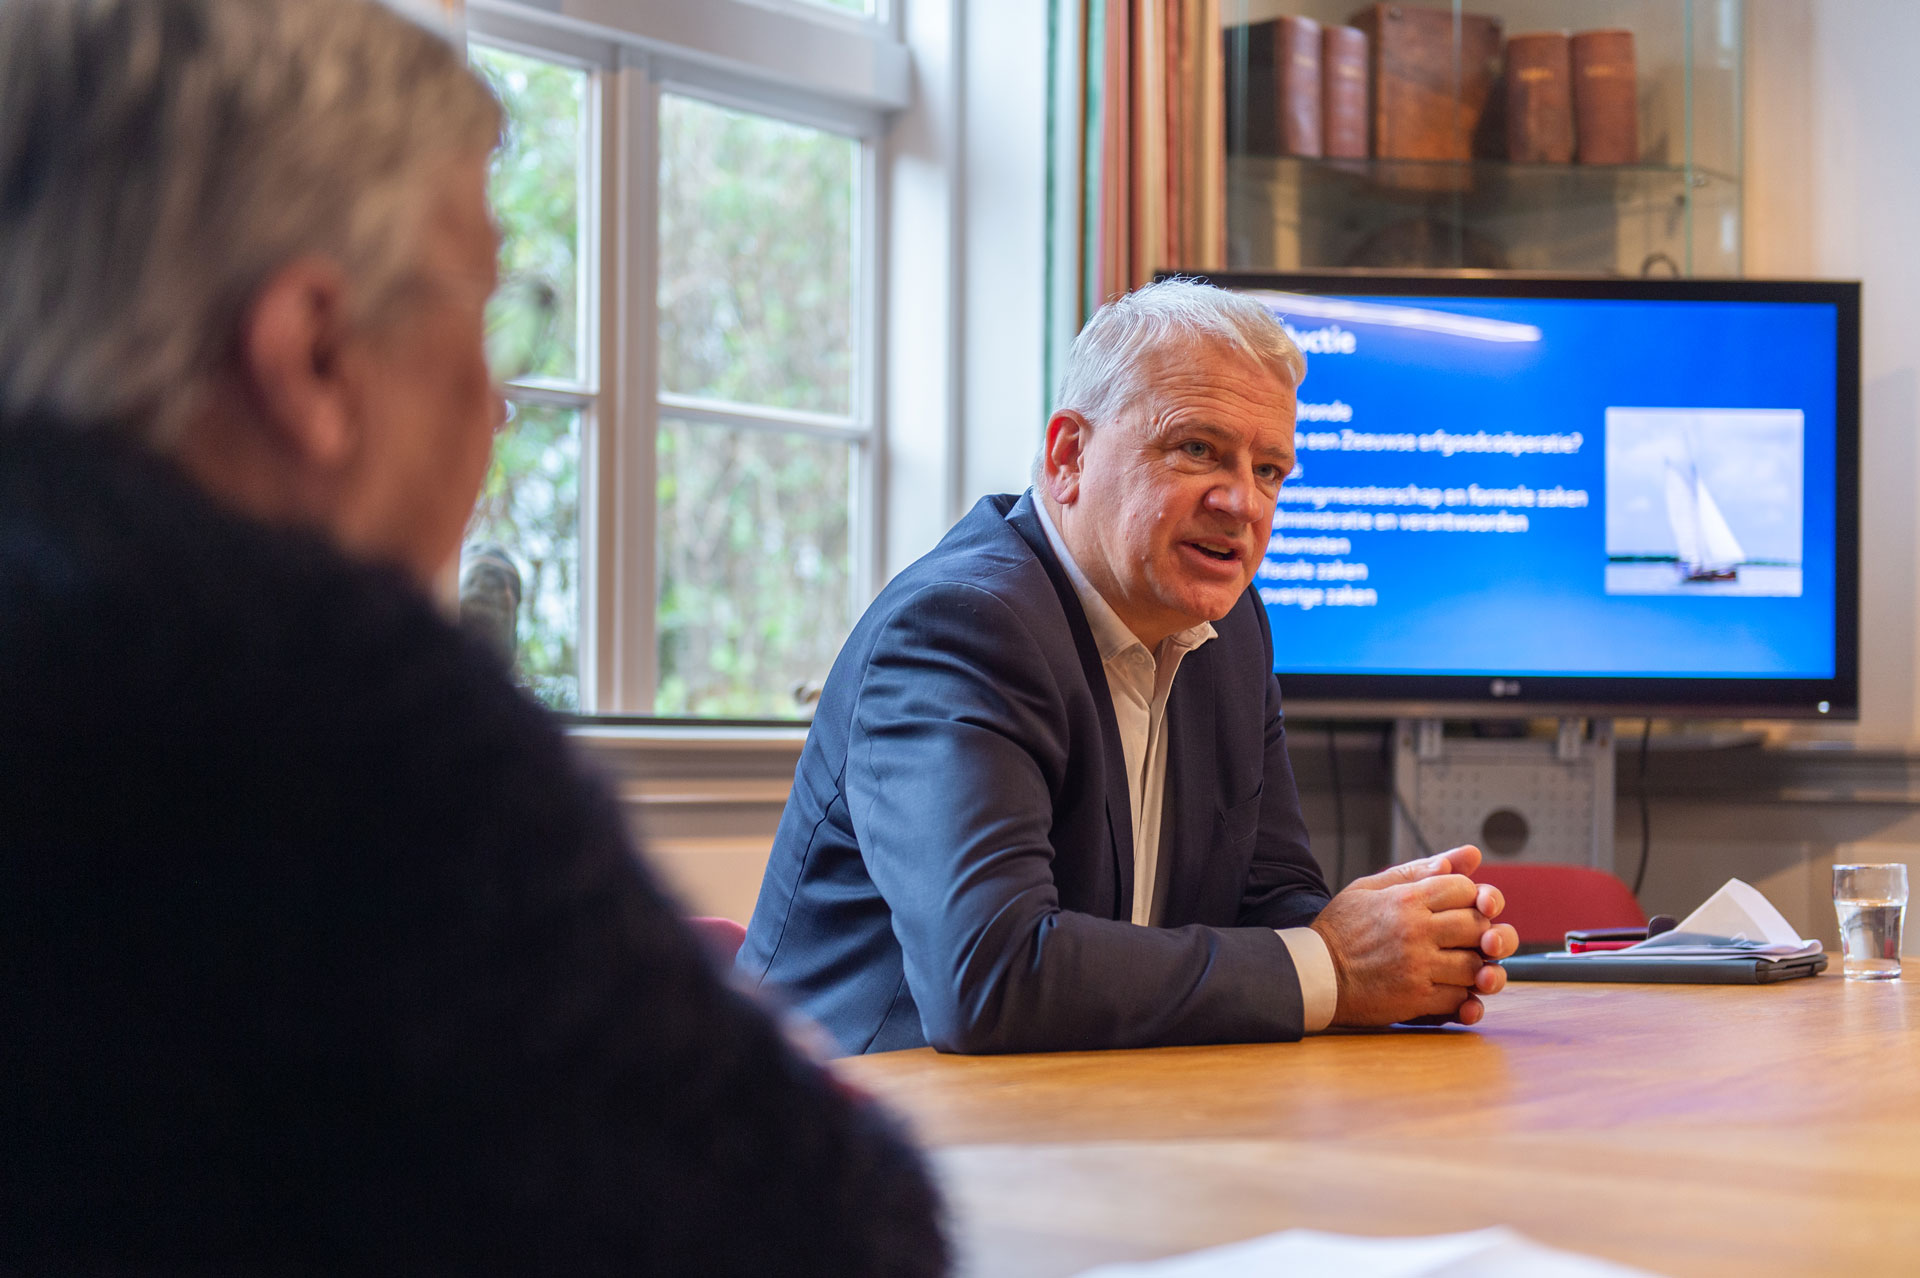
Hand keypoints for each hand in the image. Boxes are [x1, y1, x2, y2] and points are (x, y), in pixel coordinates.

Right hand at [1309, 845, 1518, 1027]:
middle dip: (1481, 932)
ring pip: (1475, 966)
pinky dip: (1462, 996)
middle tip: (1468, 939)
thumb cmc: (1341, 929)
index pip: (1464, 889)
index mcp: (1405, 900)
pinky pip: (1460, 998)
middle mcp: (1415, 931)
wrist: (1313, 975)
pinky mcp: (1416, 999)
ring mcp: (1417, 967)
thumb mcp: (1369, 888)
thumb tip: (1469, 856)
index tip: (1460, 908)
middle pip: (1478, 926)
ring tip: (1460, 965)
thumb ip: (1417, 871)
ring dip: (1475, 968)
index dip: (1470, 897)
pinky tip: (1448, 988)